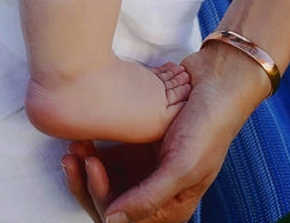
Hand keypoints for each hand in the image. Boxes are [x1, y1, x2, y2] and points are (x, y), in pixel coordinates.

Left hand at [61, 44, 267, 221]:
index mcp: (171, 207)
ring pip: (107, 181)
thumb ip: (148, 198)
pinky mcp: (140, 147)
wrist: (218, 81)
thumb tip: (111, 221)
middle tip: (71, 158)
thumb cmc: (208, 127)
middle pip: (113, 204)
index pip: (127, 220)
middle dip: (88, 185)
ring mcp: (147, 169)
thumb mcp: (182, 167)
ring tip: (74, 146)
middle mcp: (157, 192)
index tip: (92, 166)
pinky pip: (111, 158)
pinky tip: (83, 136)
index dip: (103, 198)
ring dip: (87, 168)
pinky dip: (95, 151)